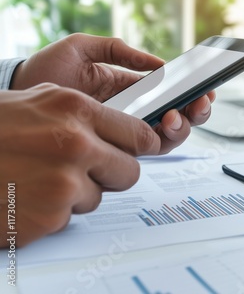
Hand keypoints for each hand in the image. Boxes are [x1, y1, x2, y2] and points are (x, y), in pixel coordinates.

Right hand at [0, 84, 161, 246]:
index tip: (136, 150)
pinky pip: (69, 217)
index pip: (140, 135)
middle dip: (112, 173)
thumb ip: (87, 115)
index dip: (140, 146)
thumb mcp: (42, 101)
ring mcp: (64, 184)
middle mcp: (77, 145)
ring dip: (77, 192)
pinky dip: (52, 211)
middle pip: (130, 172)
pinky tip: (27, 195)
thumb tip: (125, 129)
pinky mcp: (50, 216)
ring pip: (98, 197)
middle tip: (86, 169)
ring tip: (40, 178)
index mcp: (78, 110)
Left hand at [11, 33, 214, 153]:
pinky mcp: (114, 145)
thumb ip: (119, 51)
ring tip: (174, 115)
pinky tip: (162, 126)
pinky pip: (145, 148)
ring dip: (181, 127)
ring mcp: (125, 130)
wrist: (19, 95)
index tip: (205, 90)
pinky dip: (161, 139)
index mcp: (131, 88)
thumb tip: (158, 64)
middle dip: (195, 112)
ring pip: (166, 136)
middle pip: (177, 118)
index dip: (192, 94)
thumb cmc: (47, 71)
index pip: (170, 94)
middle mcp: (133, 112)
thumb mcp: (84, 49)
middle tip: (198, 104)